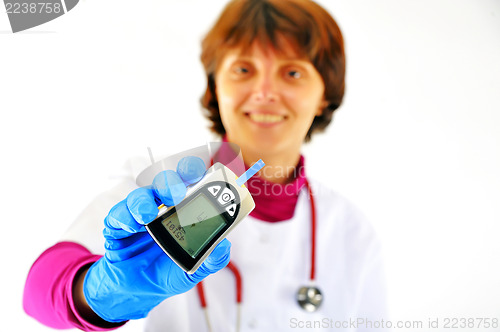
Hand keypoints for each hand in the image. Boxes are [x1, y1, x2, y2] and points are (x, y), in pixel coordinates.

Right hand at [83, 156, 230, 322]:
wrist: (139, 292)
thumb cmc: (169, 271)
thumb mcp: (196, 268)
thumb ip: (213, 258)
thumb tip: (224, 245)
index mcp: (184, 209)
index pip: (190, 182)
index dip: (194, 172)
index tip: (200, 173)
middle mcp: (162, 206)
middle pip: (166, 182)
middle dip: (171, 183)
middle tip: (175, 195)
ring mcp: (140, 213)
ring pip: (141, 195)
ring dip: (144, 201)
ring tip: (148, 215)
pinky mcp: (119, 225)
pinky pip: (118, 214)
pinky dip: (125, 218)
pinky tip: (132, 227)